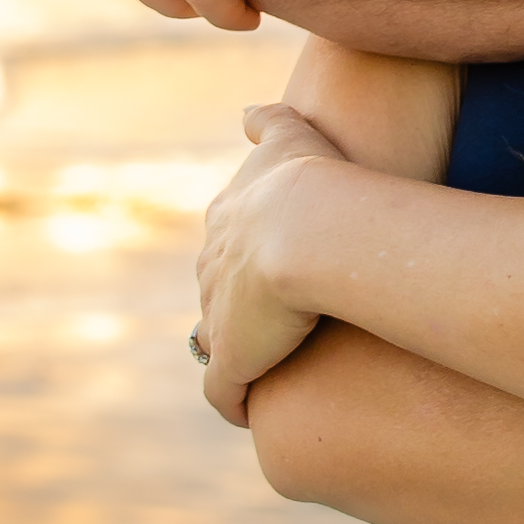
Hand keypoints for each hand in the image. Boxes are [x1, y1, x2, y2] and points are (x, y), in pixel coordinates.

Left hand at [195, 98, 351, 419]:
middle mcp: (211, 272)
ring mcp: (217, 320)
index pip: (223, 251)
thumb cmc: (313, 181)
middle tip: (266, 330)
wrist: (311, 232)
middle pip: (214, 298)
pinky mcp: (231, 362)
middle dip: (233, 313)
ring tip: (259, 374)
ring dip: (233, 358)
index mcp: (225, 225)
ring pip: (214, 344)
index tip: (266, 280)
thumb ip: (269, 122)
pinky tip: (252, 412)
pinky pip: (224, 394)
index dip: (242, 266)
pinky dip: (235, 403)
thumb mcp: (290, 137)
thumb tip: (247, 111)